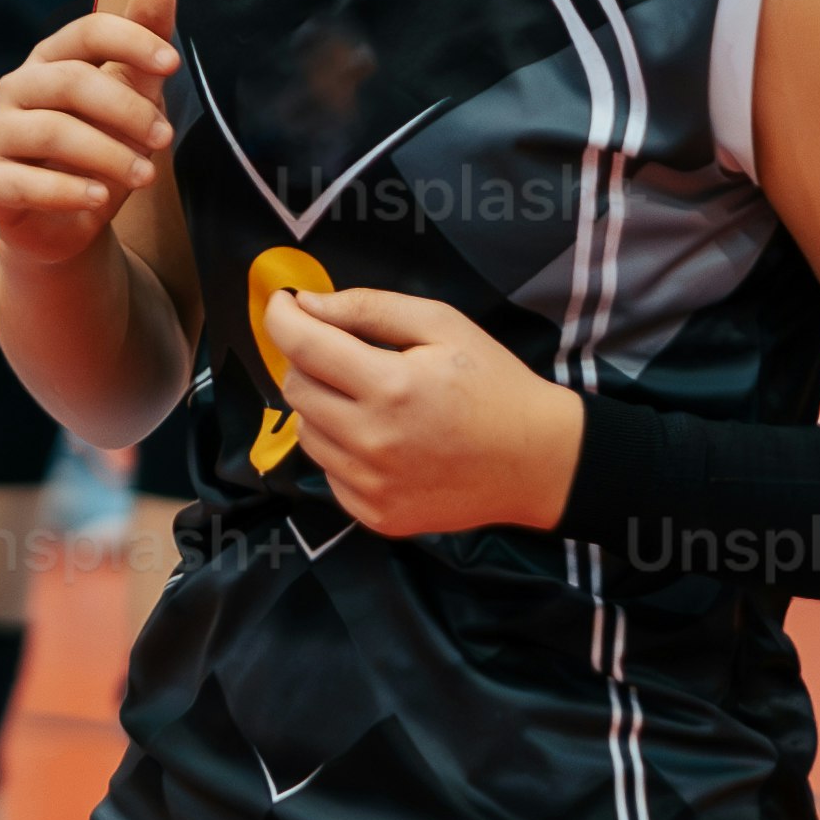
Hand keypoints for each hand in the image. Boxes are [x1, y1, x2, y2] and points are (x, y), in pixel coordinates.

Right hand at [0, 0, 178, 269]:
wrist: (66, 224)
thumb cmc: (100, 151)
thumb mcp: (132, 99)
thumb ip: (145, 44)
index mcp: (51, 59)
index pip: (87, 32)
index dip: (131, 42)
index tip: (173, 63)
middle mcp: (18, 89)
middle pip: (70, 82)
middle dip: (126, 109)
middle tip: (165, 138)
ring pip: (52, 132)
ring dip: (108, 154)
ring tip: (147, 176)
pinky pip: (26, 182)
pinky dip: (70, 190)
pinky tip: (101, 199)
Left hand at [258, 281, 587, 538]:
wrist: (537, 462)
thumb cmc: (493, 384)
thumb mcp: (442, 324)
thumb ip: (369, 308)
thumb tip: (308, 304)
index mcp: (391, 387)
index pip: (302, 346)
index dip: (281, 317)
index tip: (283, 303)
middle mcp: (374, 442)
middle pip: (296, 388)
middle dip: (308, 360)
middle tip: (342, 351)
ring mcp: (373, 486)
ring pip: (306, 432)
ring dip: (322, 406)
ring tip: (367, 397)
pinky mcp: (376, 516)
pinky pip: (329, 472)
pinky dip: (341, 448)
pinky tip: (381, 438)